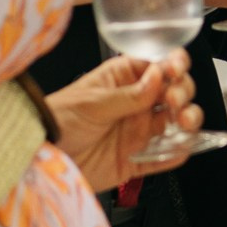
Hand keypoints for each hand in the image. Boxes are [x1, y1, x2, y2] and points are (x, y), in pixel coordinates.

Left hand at [46, 51, 201, 188]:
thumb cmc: (55, 119)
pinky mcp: (135, 160)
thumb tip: (158, 77)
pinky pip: (164, 158)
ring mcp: (137, 132)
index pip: (157, 66)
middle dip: (183, 92)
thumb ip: (128, 95)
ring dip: (189, 121)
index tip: (176, 70)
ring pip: (176, 124)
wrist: (38, 157)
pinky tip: (181, 148)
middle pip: (174, 93)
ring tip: (184, 122)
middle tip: (175, 99)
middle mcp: (134, 104)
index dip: (173, 65)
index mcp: (122, 80)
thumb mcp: (91, 102)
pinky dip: (177, 153)